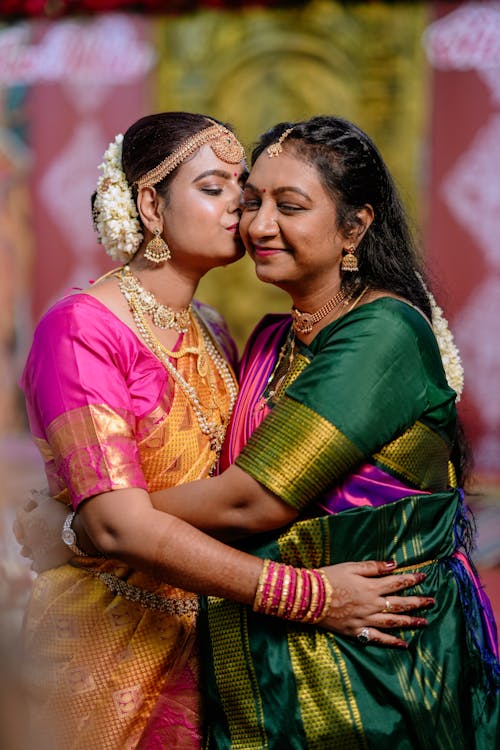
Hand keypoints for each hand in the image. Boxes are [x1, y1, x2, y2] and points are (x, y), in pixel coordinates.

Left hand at [13, 489, 71, 572]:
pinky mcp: (42, 564)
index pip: (20, 512)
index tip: (31, 505)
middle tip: (28, 526)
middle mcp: (26, 538)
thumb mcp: (49, 502)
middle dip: (21, 529)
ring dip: (26, 547)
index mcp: (26, 522)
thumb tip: (29, 493)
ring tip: (30, 545)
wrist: (75, 538)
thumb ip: (36, 497)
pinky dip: (36, 561)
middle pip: (19, 533)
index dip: (25, 507)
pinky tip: (38, 560)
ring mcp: (34, 552)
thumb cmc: (62, 517)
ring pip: (25, 551)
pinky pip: (35, 564)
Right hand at [319, 560, 433, 646]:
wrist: (309, 597)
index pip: (397, 582)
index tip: (424, 576)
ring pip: (393, 622)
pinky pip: (378, 638)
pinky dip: (391, 642)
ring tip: (424, 622)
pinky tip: (404, 644)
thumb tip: (394, 565)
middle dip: (417, 602)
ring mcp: (365, 620)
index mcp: (371, 587)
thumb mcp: (350, 566)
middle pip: (400, 604)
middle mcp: (372, 605)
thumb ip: (373, 567)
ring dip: (410, 621)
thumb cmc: (329, 578)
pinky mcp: (357, 631)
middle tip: (432, 602)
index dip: (411, 579)